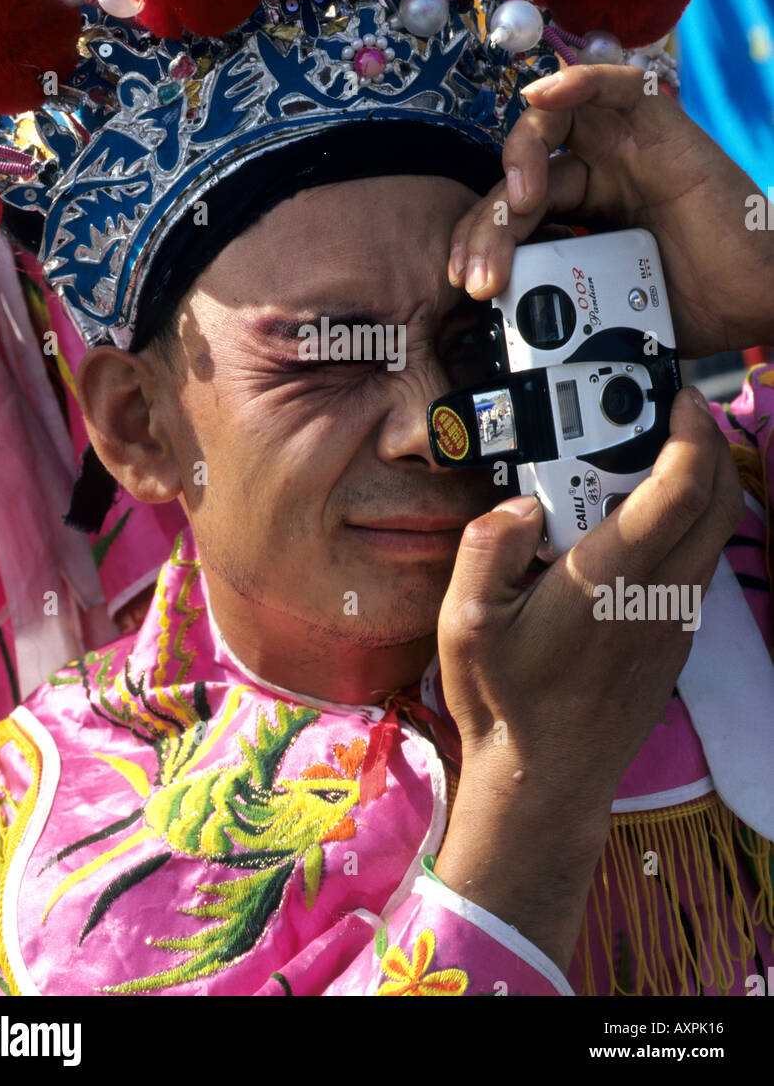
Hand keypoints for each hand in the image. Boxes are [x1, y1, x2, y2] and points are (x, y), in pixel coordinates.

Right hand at [433, 389, 743, 969]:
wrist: (544, 783)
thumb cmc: (502, 702)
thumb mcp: (462, 620)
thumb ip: (487, 545)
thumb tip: (520, 506)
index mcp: (605, 581)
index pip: (677, 492)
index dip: (689, 433)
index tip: (677, 396)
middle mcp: (654, 596)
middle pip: (717, 501)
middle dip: (708, 441)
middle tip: (674, 409)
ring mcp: (672, 621)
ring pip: (715, 532)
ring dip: (702, 481)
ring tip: (654, 455)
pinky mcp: (673, 639)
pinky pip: (697, 563)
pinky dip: (687, 523)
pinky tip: (638, 521)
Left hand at [448, 66, 773, 357]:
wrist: (756, 302)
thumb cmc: (693, 306)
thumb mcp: (602, 312)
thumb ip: (553, 306)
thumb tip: (499, 330)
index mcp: (582, 213)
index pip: (511, 212)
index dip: (480, 241)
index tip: (465, 283)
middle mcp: (599, 174)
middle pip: (519, 176)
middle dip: (487, 225)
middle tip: (480, 273)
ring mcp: (626, 147)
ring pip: (548, 127)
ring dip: (517, 161)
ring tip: (515, 208)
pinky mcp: (659, 124)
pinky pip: (611, 86)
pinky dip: (574, 82)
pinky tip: (543, 98)